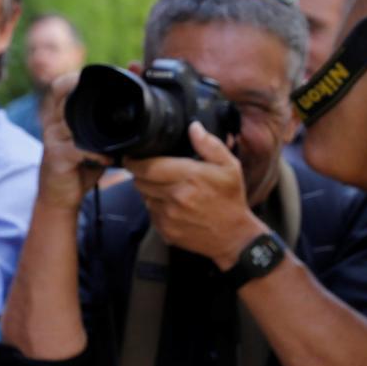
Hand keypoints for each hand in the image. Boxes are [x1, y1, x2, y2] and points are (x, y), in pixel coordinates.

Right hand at [33, 75, 108, 210]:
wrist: (60, 198)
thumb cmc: (79, 167)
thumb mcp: (93, 142)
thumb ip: (107, 127)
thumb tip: (135, 114)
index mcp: (60, 116)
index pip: (60, 86)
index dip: (75, 78)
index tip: (96, 78)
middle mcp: (53, 123)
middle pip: (61, 94)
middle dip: (83, 89)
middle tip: (110, 95)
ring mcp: (53, 139)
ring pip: (71, 119)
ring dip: (95, 124)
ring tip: (115, 132)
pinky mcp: (56, 157)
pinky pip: (76, 149)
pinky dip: (96, 154)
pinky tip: (108, 159)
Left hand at [123, 123, 260, 269]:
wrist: (234, 237)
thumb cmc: (231, 200)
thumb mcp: (230, 167)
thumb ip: (210, 145)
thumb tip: (194, 127)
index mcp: (190, 177)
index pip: (148, 167)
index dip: (134, 161)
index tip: (132, 157)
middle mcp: (176, 197)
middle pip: (140, 182)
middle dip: (141, 174)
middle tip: (151, 170)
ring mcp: (169, 216)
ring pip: (144, 197)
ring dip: (149, 191)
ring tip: (167, 188)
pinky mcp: (166, 231)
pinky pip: (151, 214)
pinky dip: (156, 207)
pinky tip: (172, 206)